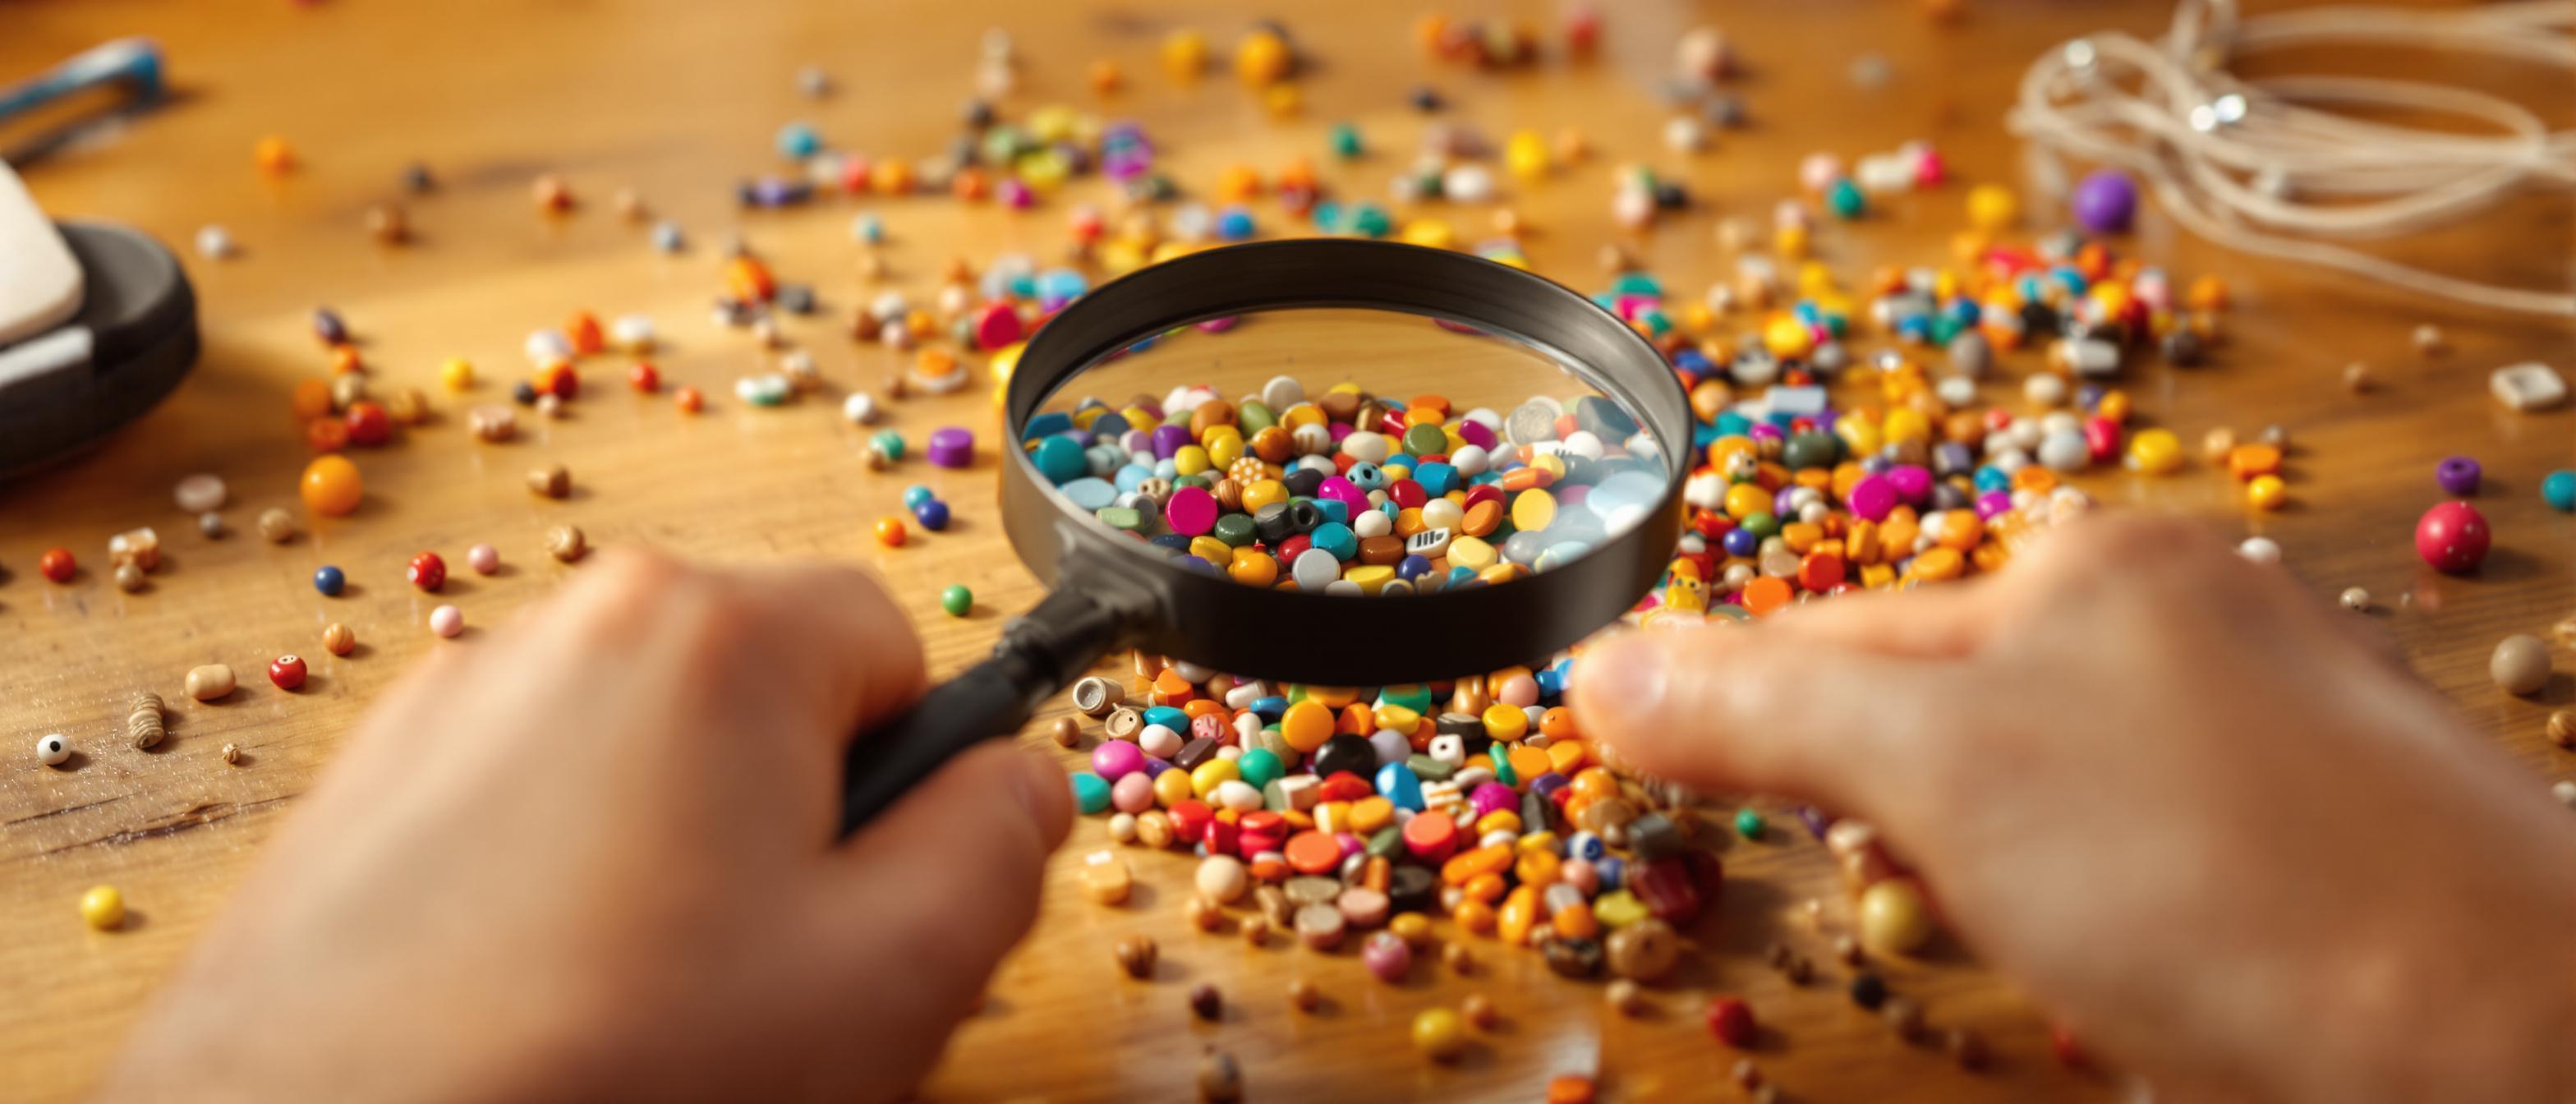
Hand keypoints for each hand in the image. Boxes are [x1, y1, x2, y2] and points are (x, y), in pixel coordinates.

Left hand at [99, 549, 1070, 1103]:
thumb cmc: (604, 1078)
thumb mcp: (892, 978)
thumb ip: (999, 847)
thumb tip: (1019, 779)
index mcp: (715, 636)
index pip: (896, 641)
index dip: (916, 777)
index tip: (878, 890)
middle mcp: (574, 628)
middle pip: (766, 696)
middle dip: (796, 823)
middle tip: (776, 979)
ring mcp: (453, 705)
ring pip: (648, 758)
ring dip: (682, 862)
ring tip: (651, 1012)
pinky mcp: (369, 793)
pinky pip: (533, 808)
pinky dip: (565, 889)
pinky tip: (551, 1008)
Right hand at [1574, 514, 2575, 1102]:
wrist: (2516, 1046)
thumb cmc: (2234, 886)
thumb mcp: (1939, 772)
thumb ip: (1760, 708)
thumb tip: (1599, 667)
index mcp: (2092, 565)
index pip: (1837, 631)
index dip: (1750, 730)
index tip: (1681, 796)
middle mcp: (2184, 621)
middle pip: (1943, 724)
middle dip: (1904, 836)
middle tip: (1942, 910)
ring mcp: (2260, 737)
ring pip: (2041, 813)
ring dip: (2003, 898)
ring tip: (2063, 960)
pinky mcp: (2315, 852)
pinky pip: (2140, 879)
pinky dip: (2105, 939)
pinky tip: (2147, 988)